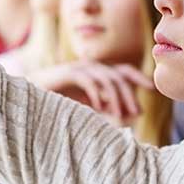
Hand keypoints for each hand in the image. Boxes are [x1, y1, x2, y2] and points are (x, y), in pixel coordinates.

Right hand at [29, 61, 153, 126]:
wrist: (31, 95)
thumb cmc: (59, 99)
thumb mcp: (88, 104)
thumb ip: (107, 105)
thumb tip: (130, 112)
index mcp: (97, 72)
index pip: (123, 71)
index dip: (139, 77)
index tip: (152, 88)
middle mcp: (91, 67)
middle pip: (118, 76)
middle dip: (129, 94)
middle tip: (136, 113)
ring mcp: (79, 68)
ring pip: (106, 78)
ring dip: (116, 98)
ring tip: (120, 116)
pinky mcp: (68, 73)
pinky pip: (88, 81)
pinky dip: (97, 94)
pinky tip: (99, 108)